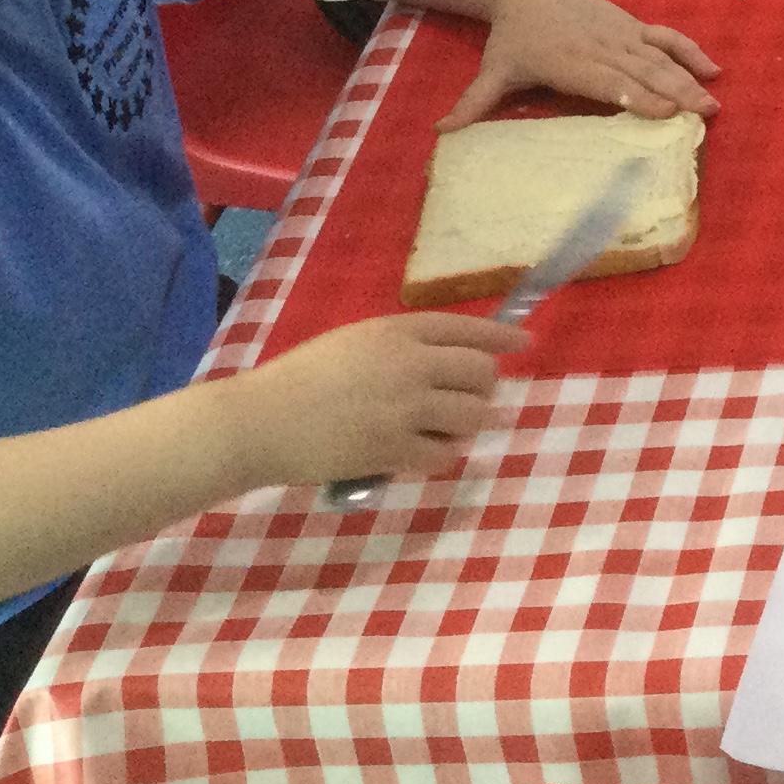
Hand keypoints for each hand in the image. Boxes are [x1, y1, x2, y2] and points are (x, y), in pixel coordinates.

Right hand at [229, 312, 529, 487]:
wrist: (256, 422)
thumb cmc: (298, 380)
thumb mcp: (353, 343)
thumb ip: (400, 347)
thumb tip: (448, 362)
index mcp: (398, 331)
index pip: (468, 328)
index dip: (501, 336)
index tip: (526, 342)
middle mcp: (411, 363)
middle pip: (481, 373)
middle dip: (482, 389)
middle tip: (466, 402)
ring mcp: (405, 407)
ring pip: (471, 415)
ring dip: (465, 425)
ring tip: (443, 430)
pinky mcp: (392, 448)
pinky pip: (443, 454)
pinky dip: (440, 456)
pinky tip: (422, 455)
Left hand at [437, 0, 723, 128]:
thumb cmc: (513, 36)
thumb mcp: (493, 69)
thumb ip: (473, 103)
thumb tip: (441, 133)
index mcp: (570, 61)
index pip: (608, 81)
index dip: (637, 95)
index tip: (664, 111)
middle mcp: (601, 47)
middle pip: (644, 71)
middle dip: (676, 92)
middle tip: (704, 114)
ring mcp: (621, 34)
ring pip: (660, 57)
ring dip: (689, 78)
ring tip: (712, 101)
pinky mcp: (631, 26)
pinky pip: (666, 38)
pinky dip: (690, 51)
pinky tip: (712, 68)